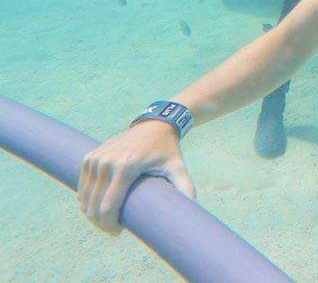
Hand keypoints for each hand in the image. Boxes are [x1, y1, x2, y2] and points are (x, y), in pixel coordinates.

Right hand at [77, 120, 195, 235]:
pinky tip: (97, 206)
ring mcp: (96, 158)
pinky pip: (82, 186)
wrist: (154, 125)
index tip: (119, 232)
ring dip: (92, 213)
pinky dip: (86, 199)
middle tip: (114, 229)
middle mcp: (107, 162)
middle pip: (93, 205)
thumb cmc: (167, 149)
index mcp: (126, 167)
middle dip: (100, 222)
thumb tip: (193, 206)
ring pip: (85, 198)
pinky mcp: (90, 157)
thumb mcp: (177, 167)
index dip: (109, 225)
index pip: (107, 206)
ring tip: (107, 219)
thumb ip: (185, 186)